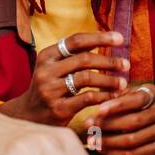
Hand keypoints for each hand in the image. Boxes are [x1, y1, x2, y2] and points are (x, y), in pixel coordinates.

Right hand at [5, 31, 128, 126]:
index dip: (100, 38)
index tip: (120, 38)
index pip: (76, 41)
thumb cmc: (50, 88)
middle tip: (126, 64)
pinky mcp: (58, 108)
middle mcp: (46, 71)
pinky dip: (104, 96)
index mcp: (46, 55)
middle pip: (84, 59)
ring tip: (123, 82)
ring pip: (87, 78)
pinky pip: (87, 98)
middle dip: (108, 61)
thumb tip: (106, 38)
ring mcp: (51, 90)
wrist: (28, 117)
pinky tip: (114, 96)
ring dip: (109, 80)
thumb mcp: (54, 68)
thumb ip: (74, 56)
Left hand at [87, 83, 154, 154]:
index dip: (118, 105)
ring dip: (109, 141)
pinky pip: (134, 154)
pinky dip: (115, 152)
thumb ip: (115, 95)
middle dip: (109, 124)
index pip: (138, 100)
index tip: (99, 109)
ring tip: (91, 139)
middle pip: (135, 121)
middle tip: (88, 125)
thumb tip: (97, 99)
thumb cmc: (134, 102)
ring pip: (133, 140)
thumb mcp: (128, 93)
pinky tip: (101, 148)